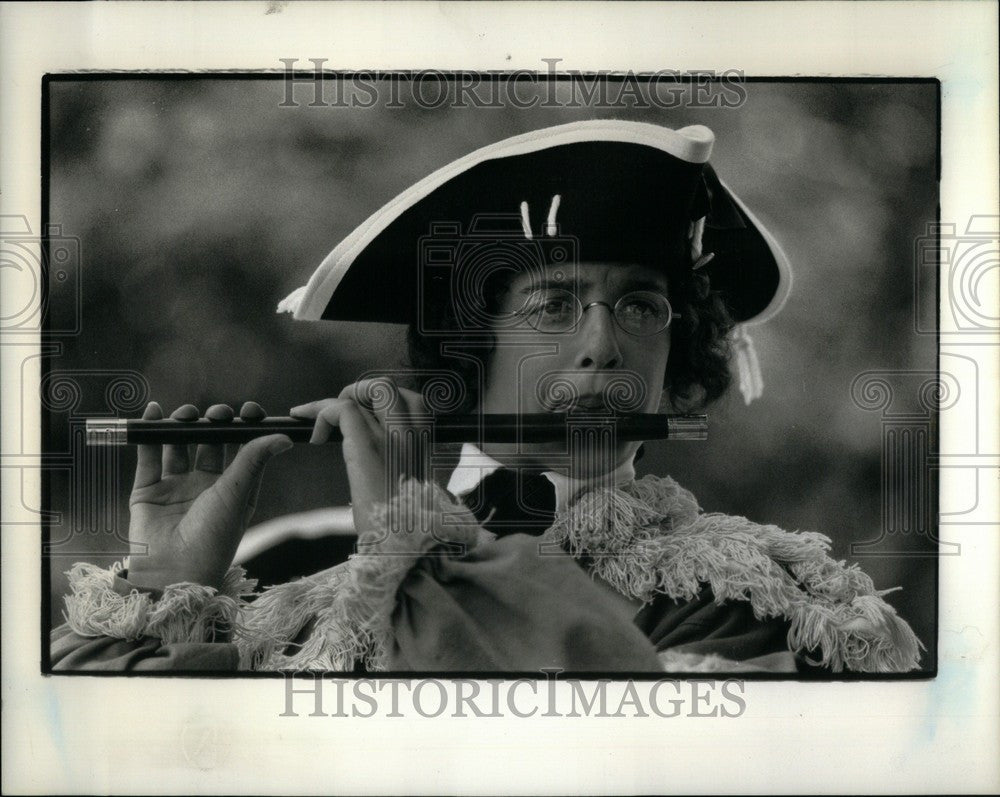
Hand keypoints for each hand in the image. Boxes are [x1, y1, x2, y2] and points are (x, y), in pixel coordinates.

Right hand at [127, 401, 292, 590]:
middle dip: (212, 424)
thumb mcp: (237, 494)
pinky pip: (148, 458)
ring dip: (181, 426)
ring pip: (178, 447)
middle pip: (208, 445)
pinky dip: (150, 435)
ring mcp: (175, 489)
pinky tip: (154, 412)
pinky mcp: (147, 493)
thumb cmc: (212, 539)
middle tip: (217, 413)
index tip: (249, 411)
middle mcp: (205, 487)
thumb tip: (285, 437)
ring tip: (185, 413)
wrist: (173, 572)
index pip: (241, 451)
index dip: (244, 430)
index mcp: (233, 490)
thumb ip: (254, 460)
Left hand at [290, 379, 428, 535]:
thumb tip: (394, 469)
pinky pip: (344, 410)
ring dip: (338, 399)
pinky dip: (323, 413)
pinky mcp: (366, 449)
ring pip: (369, 389)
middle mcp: (411, 436)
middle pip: (388, 387)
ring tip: (318, 421)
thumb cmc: (410, 529)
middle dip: (359, 392)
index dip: (384, 401)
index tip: (363, 416)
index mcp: (423, 446)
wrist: (409, 548)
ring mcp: (392, 438)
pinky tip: (315, 438)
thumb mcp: (416, 493)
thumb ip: (407, 471)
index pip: (412, 401)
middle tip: (338, 414)